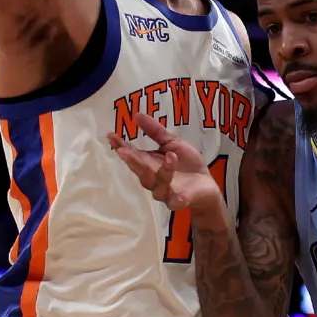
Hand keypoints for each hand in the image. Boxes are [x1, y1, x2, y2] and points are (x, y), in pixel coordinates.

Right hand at [108, 112, 223, 211]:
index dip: (121, 145)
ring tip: (171, 155)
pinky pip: (176, 201)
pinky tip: (181, 195)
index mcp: (149, 163)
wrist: (206, 185)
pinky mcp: (179, 201)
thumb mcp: (172, 143)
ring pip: (158, 184)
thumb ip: (155, 131)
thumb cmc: (186, 163)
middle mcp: (152, 178)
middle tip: (124, 151)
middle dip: (132, 161)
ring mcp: (164, 191)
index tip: (111, 135)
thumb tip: (137, 114)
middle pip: (140, 170)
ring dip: (164, 171)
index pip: (132, 154)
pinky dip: (178, 199)